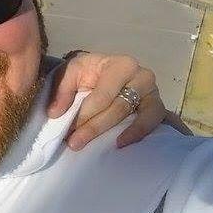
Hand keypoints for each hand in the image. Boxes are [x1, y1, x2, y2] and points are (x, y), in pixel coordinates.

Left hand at [46, 51, 165, 149]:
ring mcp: (153, 92)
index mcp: (121, 65)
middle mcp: (141, 76)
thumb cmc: (89, 71)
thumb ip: (62, 90)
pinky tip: (122, 143)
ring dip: (118, 134)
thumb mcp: (72, 72)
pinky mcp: (157, 107)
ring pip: (138, 116)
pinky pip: (154, 121)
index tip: (68, 130)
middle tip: (75, 143)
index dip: (85, 114)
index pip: (103, 94)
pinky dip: (140, 133)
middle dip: (95, 127)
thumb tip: (55, 113)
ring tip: (103, 147)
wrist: (107, 72)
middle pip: (118, 107)